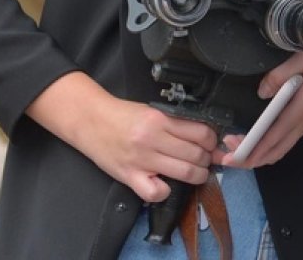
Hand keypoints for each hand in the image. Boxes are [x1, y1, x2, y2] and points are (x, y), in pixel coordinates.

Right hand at [25, 72, 216, 202]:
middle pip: (195, 155)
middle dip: (207, 160)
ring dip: (197, 175)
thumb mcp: (153, 111)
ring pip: (184, 173)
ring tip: (197, 173)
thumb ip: (175, 123)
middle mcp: (152, 140)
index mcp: (160, 120)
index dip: (212, 141)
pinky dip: (165, 191)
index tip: (212, 144)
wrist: (91, 121)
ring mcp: (141, 160)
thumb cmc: (123, 116)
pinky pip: (154, 193)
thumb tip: (202, 134)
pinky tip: (166, 185)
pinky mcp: (129, 176)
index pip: (200, 133)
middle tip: (206, 160)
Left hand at [216, 46, 302, 168]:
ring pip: (277, 152)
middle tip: (223, 154)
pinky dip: (263, 150)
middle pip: (273, 151)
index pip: (274, 135)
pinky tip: (249, 144)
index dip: (252, 148)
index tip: (233, 154)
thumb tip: (261, 92)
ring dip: (254, 155)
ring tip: (231, 149)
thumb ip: (281, 73)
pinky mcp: (301, 125)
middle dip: (248, 158)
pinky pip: (281, 146)